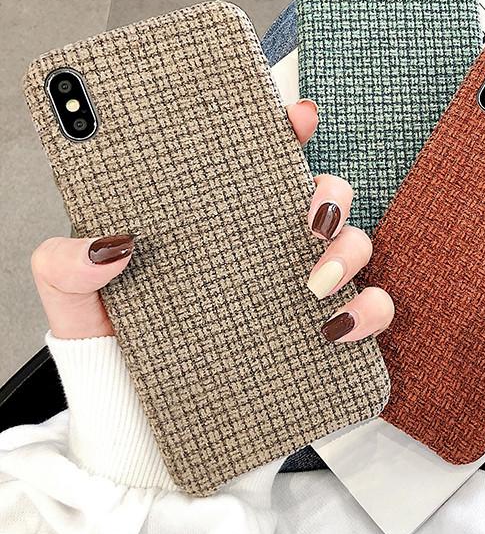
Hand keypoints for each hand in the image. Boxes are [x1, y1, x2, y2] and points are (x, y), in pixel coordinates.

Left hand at [30, 99, 393, 342]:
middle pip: (325, 194)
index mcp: (222, 217)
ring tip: (315, 284)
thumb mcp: (75, 295)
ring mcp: (298, 287)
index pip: (265, 159)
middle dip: (332, 194)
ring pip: (356, 244)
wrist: (136, 416)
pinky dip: (368, 312)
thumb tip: (113, 245)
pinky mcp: (318, 333)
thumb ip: (68, 263)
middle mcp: (268, 245)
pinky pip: (367, 311)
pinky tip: (336, 328)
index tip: (300, 117)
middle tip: (311, 218)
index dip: (291, 129)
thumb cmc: (116, 342)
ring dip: (351, 251)